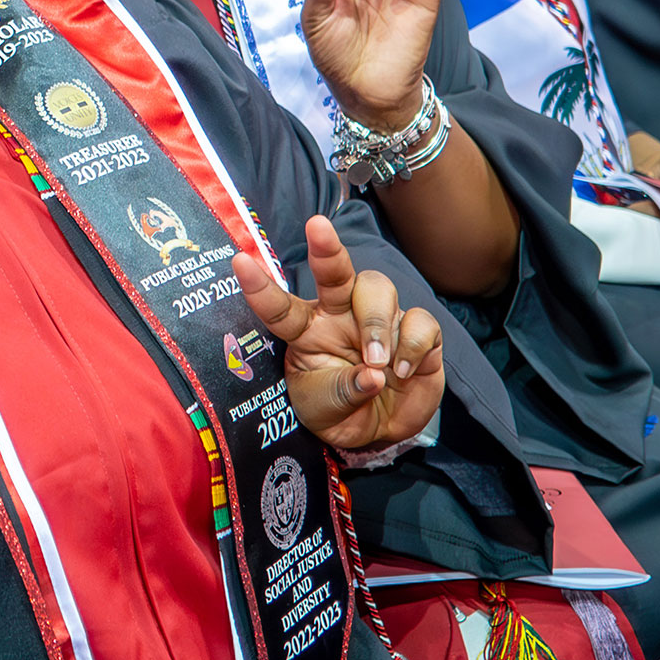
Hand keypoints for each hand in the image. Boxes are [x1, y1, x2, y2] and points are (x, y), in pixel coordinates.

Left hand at [234, 215, 444, 450]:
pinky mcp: (415, 333)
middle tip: (317, 227)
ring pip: (377, 288)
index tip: (239, 261)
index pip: (280, 306)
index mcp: (306, 330)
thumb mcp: (325, 409)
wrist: (381, 433)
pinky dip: (411, 345)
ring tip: (375, 361)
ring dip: (374, 322)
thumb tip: (373, 375)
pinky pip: (419, 321)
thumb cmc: (340, 412)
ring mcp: (378, 320)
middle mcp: (340, 315)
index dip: (260, 287)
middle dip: (326, 248)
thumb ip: (342, 391)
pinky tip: (403, 371)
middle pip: (334, 272)